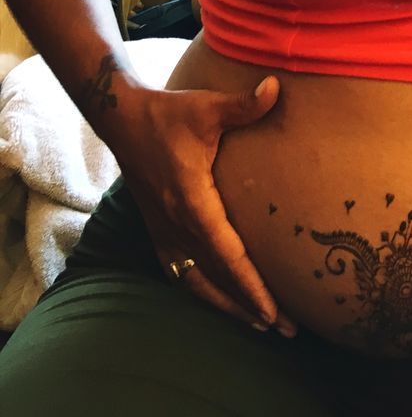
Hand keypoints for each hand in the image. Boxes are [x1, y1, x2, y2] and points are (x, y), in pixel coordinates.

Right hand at [112, 75, 296, 335]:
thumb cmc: (168, 114)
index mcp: (192, 203)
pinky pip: (182, 273)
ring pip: (198, 283)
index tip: (273, 312)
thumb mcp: (206, 106)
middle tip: (285, 328)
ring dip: (228, 305)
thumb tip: (276, 88)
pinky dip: (204, 291)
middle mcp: (177, 226)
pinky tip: (221, 300)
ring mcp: (164, 231)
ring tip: (259, 324)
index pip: (227, 256)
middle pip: (218, 279)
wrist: (122, 120)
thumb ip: (242, 105)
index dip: (251, 286)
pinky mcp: (158, 230)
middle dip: (250, 306)